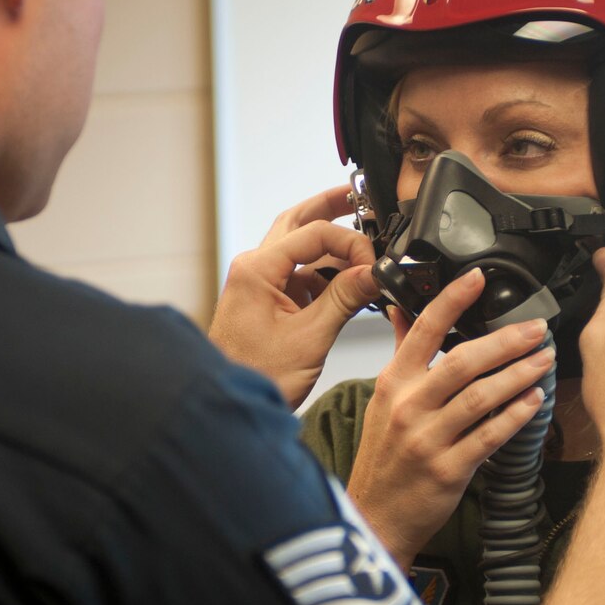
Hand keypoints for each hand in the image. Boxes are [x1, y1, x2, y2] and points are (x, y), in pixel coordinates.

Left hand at [209, 187, 378, 408]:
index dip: (351, 243)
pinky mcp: (265, 302)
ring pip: (297, 249)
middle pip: (297, 223)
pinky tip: (346, 279)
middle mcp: (253, 270)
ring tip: (359, 238)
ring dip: (328, 244)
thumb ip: (345, 299)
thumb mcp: (311, 337)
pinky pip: (298, 275)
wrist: (230, 409)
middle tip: (358, 196)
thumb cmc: (256, 377)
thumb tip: (374, 272)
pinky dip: (323, 273)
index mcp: (258, 270)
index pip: (314, 234)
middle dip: (329, 209)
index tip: (374, 264)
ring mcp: (258, 285)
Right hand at [349, 268, 555, 567]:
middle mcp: (409, 406)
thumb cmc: (383, 458)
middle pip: (464, 361)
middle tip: (537, 329)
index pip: (424, 330)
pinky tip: (535, 402)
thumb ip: (401, 353)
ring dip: (519, 375)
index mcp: (394, 383)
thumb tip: (403, 309)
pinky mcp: (449, 469)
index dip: (452, 300)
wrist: (375, 515)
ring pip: (481, 397)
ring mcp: (428, 439)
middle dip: (506, 341)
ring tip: (544, 360)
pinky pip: (489, 436)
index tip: (478, 278)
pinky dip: (515, 416)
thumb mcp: (384, 400)